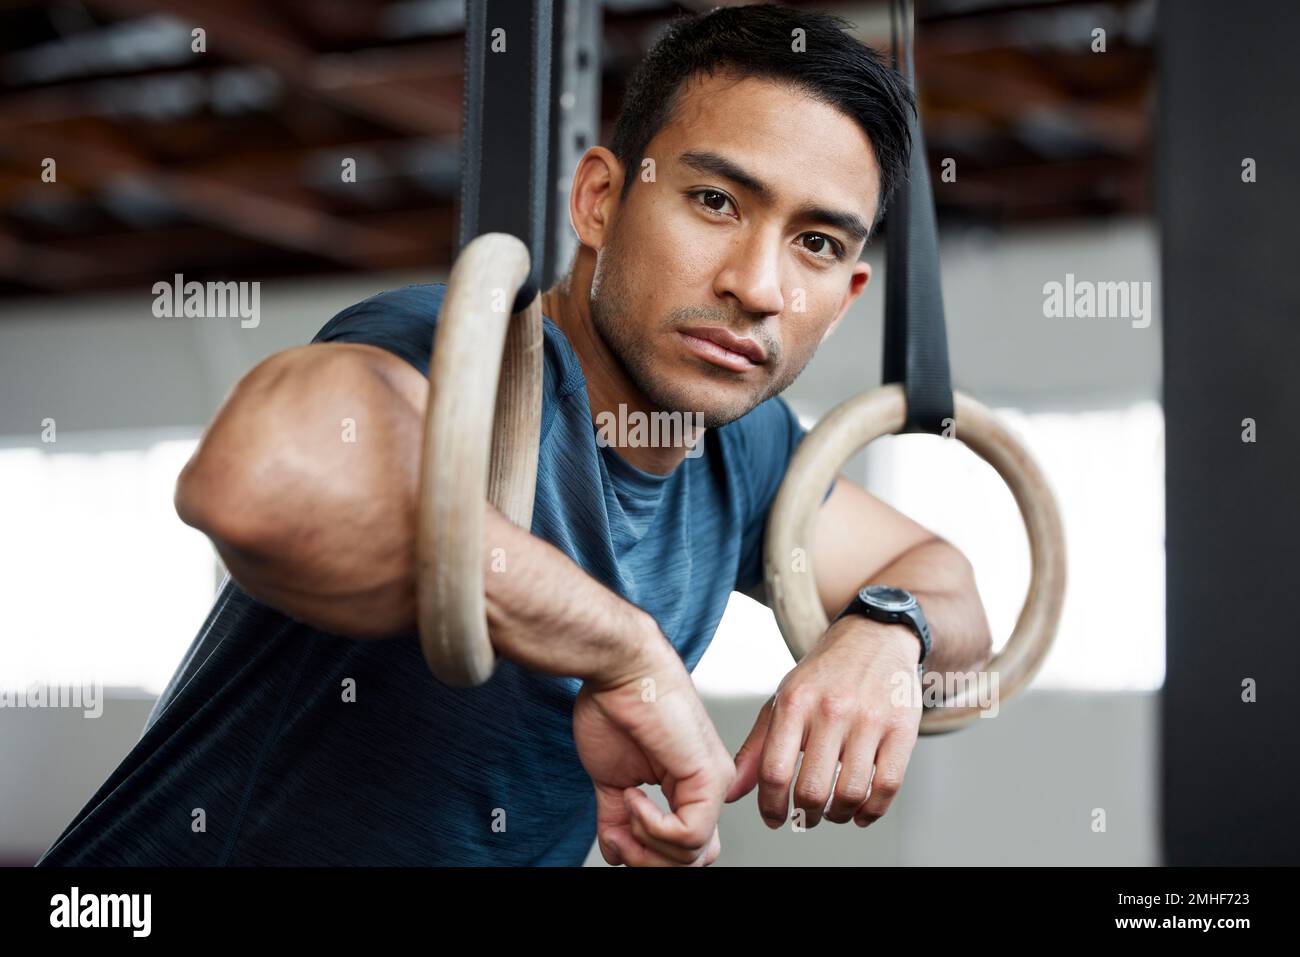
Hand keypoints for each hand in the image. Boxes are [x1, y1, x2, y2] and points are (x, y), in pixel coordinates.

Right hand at [574, 642, 734, 865]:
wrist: (619, 669)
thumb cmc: (616, 706)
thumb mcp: (613, 779)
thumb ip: (618, 818)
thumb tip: (617, 852)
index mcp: (689, 785)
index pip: (686, 847)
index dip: (648, 854)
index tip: (616, 836)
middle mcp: (708, 785)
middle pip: (694, 858)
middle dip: (649, 861)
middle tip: (619, 838)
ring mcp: (713, 781)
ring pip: (692, 855)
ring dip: (646, 844)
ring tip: (626, 806)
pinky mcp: (709, 776)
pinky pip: (688, 834)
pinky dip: (652, 827)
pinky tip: (634, 796)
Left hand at [725, 617, 922, 828]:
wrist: (874, 636)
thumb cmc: (824, 675)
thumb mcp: (783, 700)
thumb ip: (756, 747)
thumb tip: (732, 793)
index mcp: (795, 701)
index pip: (773, 770)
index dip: (770, 806)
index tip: (774, 819)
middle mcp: (831, 709)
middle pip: (812, 789)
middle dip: (805, 816)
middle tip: (805, 818)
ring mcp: (870, 718)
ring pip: (850, 793)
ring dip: (837, 816)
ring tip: (832, 813)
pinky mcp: (903, 728)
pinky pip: (887, 785)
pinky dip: (872, 811)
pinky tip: (860, 812)